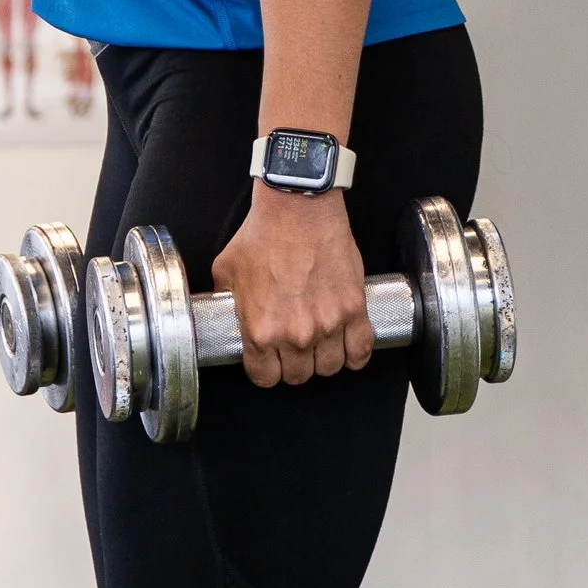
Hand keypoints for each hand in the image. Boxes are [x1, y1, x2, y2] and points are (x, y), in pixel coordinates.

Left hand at [211, 186, 374, 386]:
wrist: (297, 209)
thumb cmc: (262, 235)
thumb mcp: (226, 272)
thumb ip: (228, 303)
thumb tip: (226, 316)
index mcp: (260, 330)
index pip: (265, 378)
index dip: (264, 370)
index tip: (267, 362)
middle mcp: (295, 334)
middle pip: (299, 377)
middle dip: (293, 367)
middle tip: (292, 350)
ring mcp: (328, 324)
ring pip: (330, 368)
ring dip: (323, 361)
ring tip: (318, 346)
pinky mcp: (354, 310)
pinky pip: (361, 351)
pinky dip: (355, 355)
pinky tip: (346, 347)